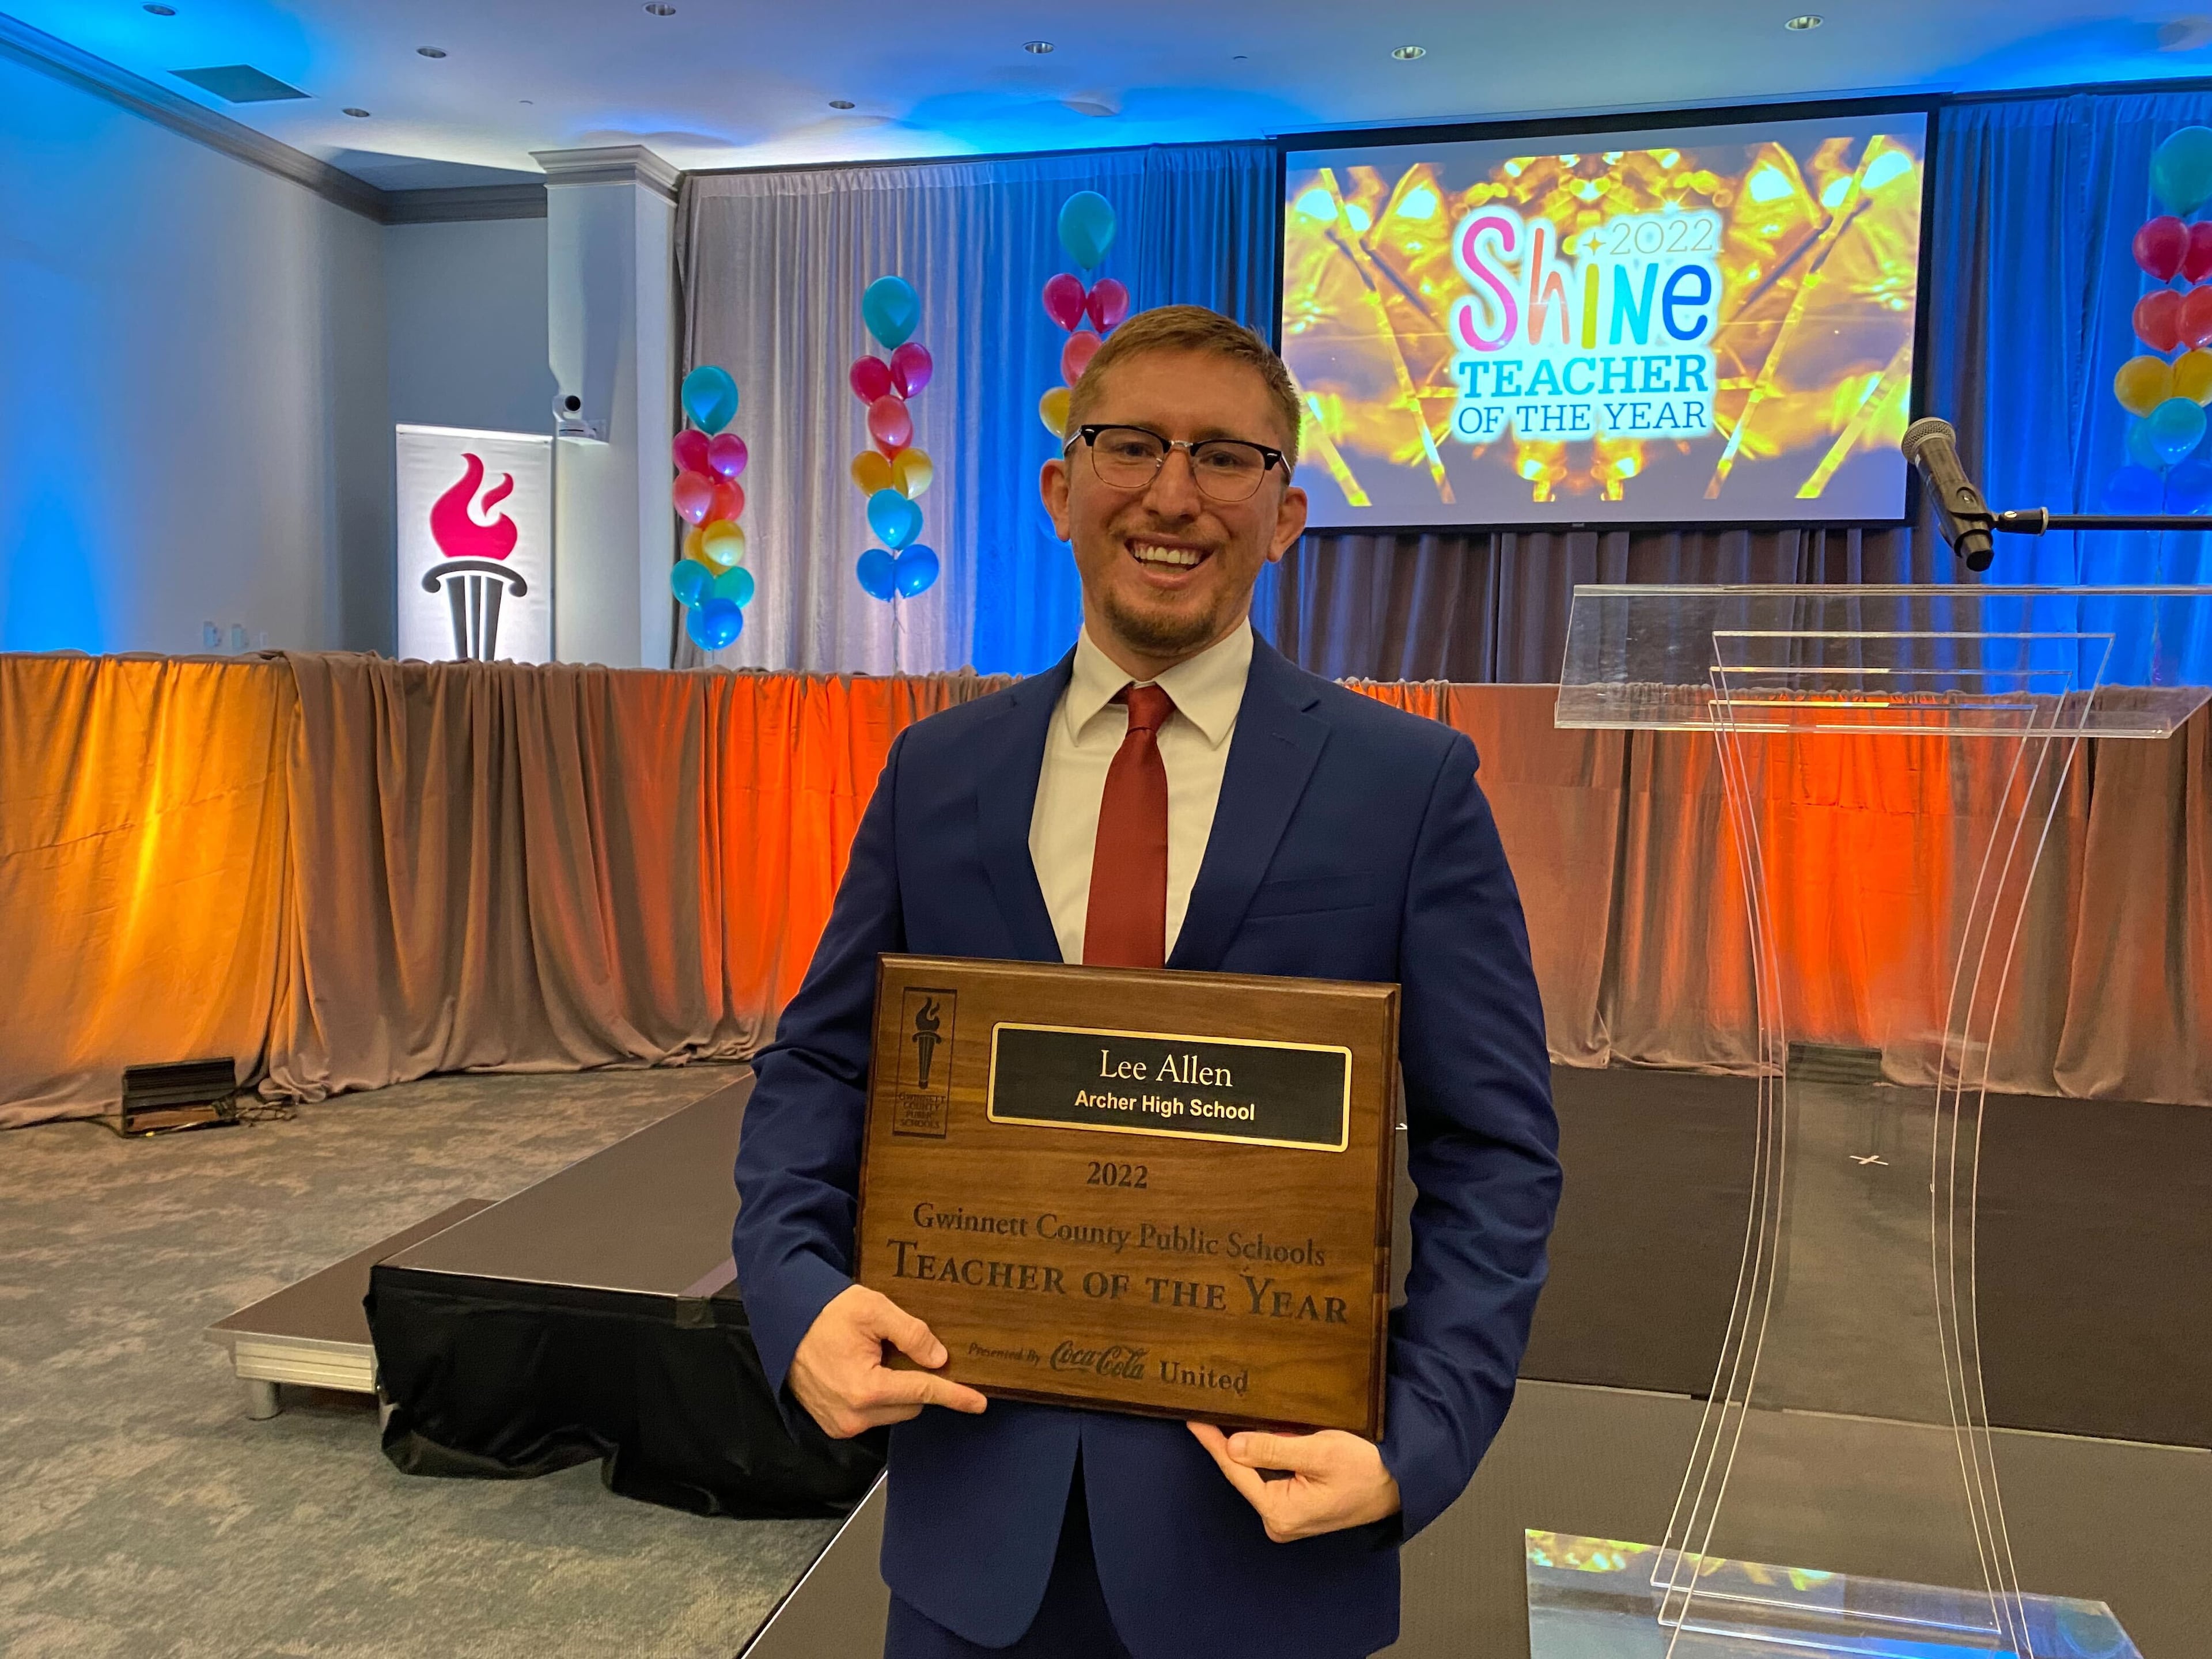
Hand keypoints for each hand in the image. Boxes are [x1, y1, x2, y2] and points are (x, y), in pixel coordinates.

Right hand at [788, 1284, 987, 1438]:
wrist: (786, 1322)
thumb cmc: (828, 1313)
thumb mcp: (874, 1310)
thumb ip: (911, 1333)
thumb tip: (940, 1359)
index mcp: (866, 1389)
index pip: (923, 1392)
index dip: (954, 1394)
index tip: (979, 1402)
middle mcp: (854, 1416)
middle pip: (910, 1405)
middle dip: (917, 1382)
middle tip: (905, 1351)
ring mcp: (842, 1424)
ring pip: (892, 1412)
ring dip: (896, 1390)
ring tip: (878, 1358)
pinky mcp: (833, 1425)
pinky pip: (872, 1416)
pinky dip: (877, 1397)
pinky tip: (866, 1371)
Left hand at [1186, 1422, 1401, 1542]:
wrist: (1402, 1483)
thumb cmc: (1369, 1470)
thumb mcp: (1319, 1452)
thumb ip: (1272, 1449)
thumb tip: (1232, 1445)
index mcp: (1280, 1512)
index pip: (1236, 1470)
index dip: (1213, 1442)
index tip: (1193, 1419)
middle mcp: (1280, 1520)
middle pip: (1244, 1473)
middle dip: (1228, 1442)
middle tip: (1209, 1410)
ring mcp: (1289, 1515)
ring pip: (1258, 1472)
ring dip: (1247, 1446)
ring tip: (1228, 1417)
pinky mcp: (1298, 1506)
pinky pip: (1272, 1475)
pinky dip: (1265, 1454)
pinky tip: (1258, 1434)